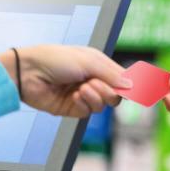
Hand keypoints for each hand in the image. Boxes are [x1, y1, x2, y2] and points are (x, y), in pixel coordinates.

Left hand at [0, 45, 130, 116]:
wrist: (28, 72)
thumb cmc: (56, 59)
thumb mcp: (88, 61)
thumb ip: (111, 74)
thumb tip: (131, 85)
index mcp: (98, 65)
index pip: (121, 78)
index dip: (130, 85)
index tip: (141, 90)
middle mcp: (92, 80)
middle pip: (115, 95)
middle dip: (111, 91)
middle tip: (99, 85)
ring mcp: (82, 95)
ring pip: (103, 104)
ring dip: (96, 96)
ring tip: (82, 88)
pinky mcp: (72, 109)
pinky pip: (89, 111)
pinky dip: (85, 103)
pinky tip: (75, 95)